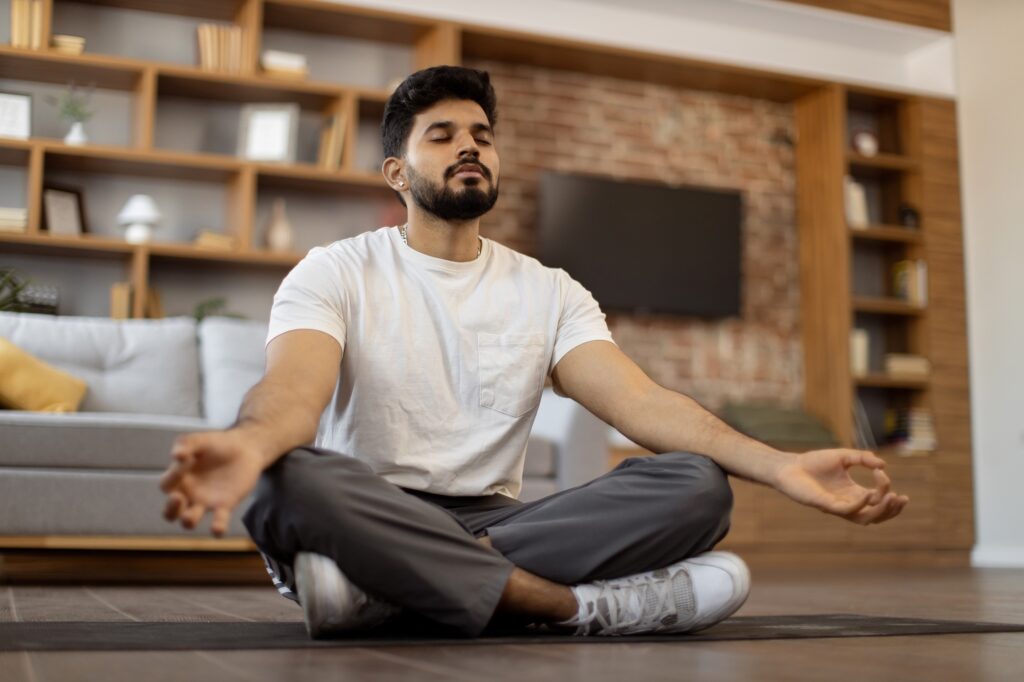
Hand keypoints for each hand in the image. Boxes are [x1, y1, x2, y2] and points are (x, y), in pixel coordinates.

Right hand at [159, 429, 266, 536]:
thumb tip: (176, 455)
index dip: (173, 476)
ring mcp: (205, 502)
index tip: (187, 459)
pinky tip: (217, 529)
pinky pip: (218, 521)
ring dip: (188, 521)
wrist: (245, 448)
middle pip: (169, 512)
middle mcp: (188, 494)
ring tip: (190, 516)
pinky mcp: (224, 505)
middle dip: (171, 509)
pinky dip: (217, 528)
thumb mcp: (200, 439)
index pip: (167, 485)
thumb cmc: (217, 444)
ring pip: (189, 521)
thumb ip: (187, 444)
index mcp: (179, 479)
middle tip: (178, 498)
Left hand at [773, 449, 908, 524]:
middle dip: (891, 509)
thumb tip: (883, 464)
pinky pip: (846, 511)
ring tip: (890, 497)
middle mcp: (848, 502)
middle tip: (899, 497)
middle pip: (876, 515)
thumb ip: (862, 458)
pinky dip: (859, 505)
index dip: (885, 488)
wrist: (789, 466)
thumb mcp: (843, 456)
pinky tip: (867, 495)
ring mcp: (837, 506)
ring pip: (865, 519)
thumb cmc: (814, 462)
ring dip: (880, 511)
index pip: (877, 499)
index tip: (881, 471)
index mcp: (853, 493)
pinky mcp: (825, 505)